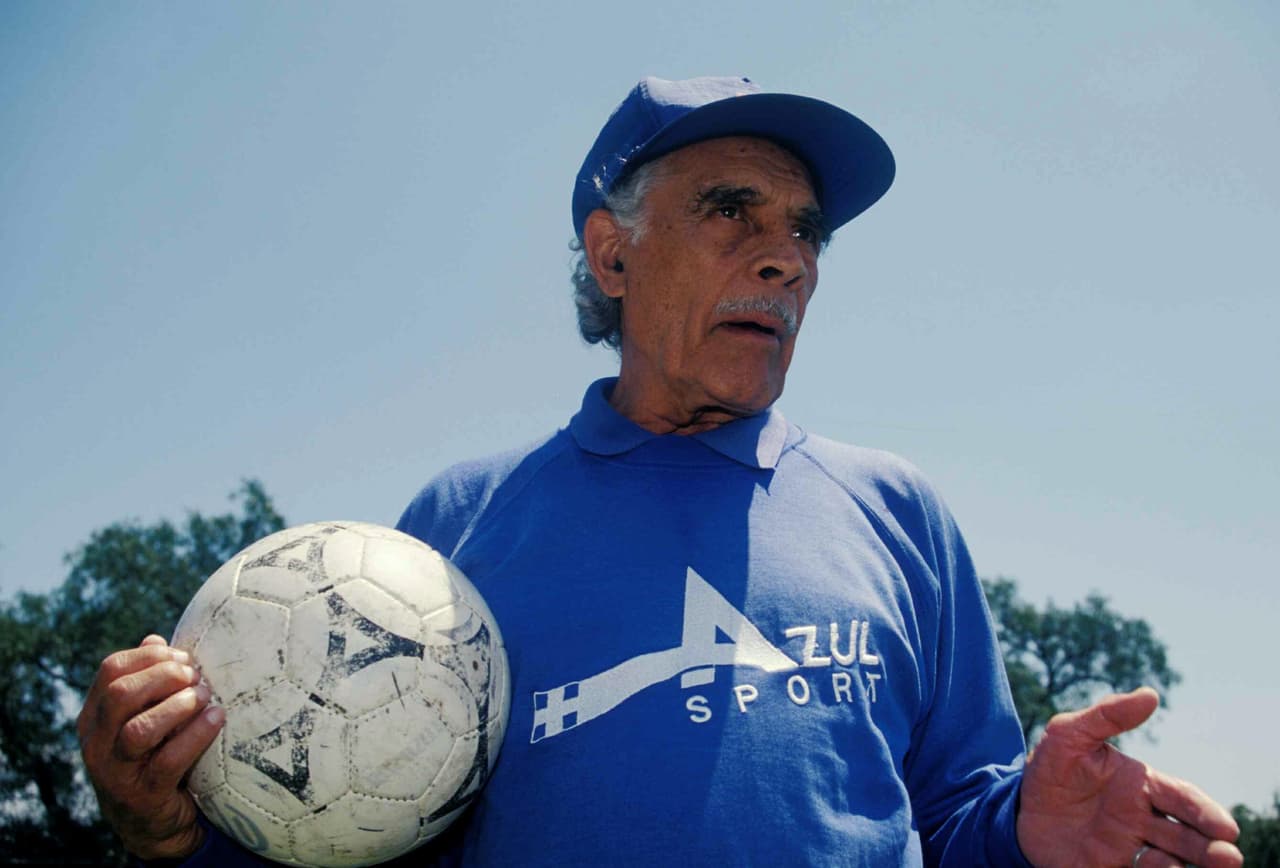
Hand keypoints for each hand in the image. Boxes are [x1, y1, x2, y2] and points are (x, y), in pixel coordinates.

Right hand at [77, 634, 224, 860]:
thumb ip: (147, 681)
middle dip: (163, 676)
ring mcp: (116, 772)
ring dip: (178, 706)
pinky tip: (216, 718)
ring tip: (205, 696)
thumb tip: (155, 639)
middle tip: (195, 676)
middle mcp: (97, 742)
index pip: (111, 669)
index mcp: (95, 716)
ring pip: (139, 730)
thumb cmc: (153, 756)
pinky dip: (196, 735)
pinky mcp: (142, 795)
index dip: (150, 655)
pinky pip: (168, 761)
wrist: (154, 824)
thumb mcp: (144, 717)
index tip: (183, 656)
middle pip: (121, 694)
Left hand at [1017, 687, 1241, 867]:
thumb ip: (1107, 715)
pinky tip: (1154, 864)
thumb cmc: (1048, 768)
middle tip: (1229, 858)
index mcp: (1139, 784)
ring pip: (1172, 857)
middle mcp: (1140, 816)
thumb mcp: (1068, 735)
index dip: (1204, 812)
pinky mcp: (1110, 866)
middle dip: (1210, 846)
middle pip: (1186, 833)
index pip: (1181, 797)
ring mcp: (1127, 844)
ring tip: (1216, 867)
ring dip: (1195, 863)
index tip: (1225, 829)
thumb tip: (1150, 694)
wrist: (1016, 810)